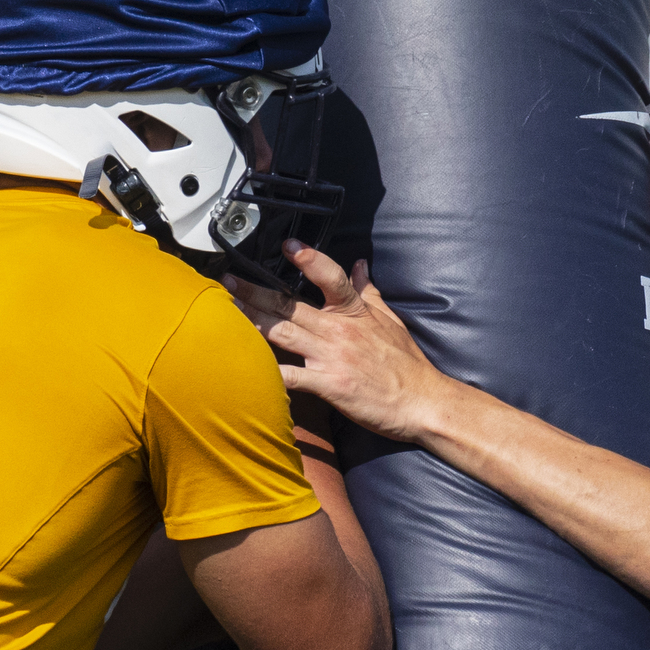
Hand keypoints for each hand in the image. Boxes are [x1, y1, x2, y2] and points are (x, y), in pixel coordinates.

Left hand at [225, 240, 442, 442]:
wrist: (423, 402)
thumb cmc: (407, 365)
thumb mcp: (391, 321)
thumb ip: (368, 292)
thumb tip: (360, 265)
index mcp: (355, 313)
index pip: (331, 277)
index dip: (309, 259)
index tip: (287, 246)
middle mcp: (339, 331)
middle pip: (289, 306)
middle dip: (255, 291)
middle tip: (228, 280)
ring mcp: (332, 358)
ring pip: (281, 334)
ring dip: (251, 321)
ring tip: (227, 311)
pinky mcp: (329, 385)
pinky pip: (290, 377)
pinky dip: (267, 373)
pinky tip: (244, 368)